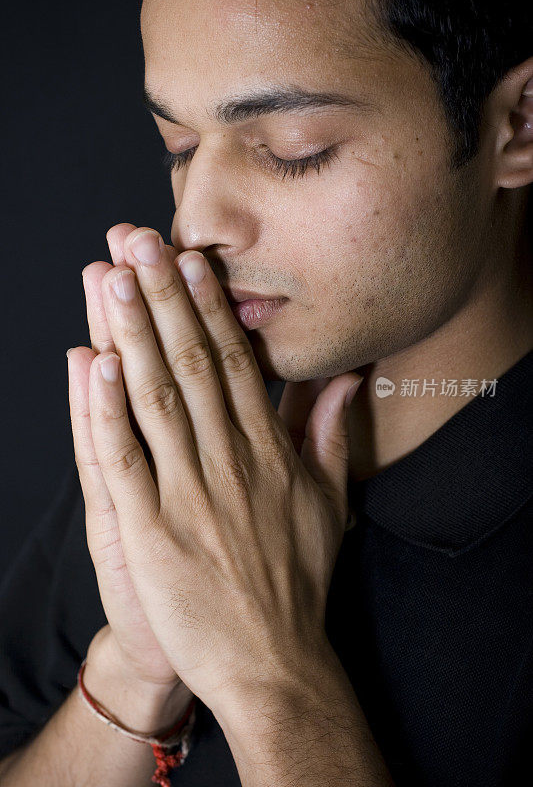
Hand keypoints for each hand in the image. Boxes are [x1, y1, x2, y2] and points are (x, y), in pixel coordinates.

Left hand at [68, 224, 362, 716]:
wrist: (272, 663)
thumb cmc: (296, 581)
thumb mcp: (328, 501)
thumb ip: (329, 431)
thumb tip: (345, 376)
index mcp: (269, 451)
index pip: (236, 362)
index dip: (209, 306)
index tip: (191, 258)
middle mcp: (230, 461)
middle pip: (193, 362)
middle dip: (163, 296)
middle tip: (139, 240)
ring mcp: (189, 493)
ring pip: (157, 396)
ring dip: (132, 332)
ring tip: (112, 277)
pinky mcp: (152, 531)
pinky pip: (125, 460)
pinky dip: (107, 410)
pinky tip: (95, 362)